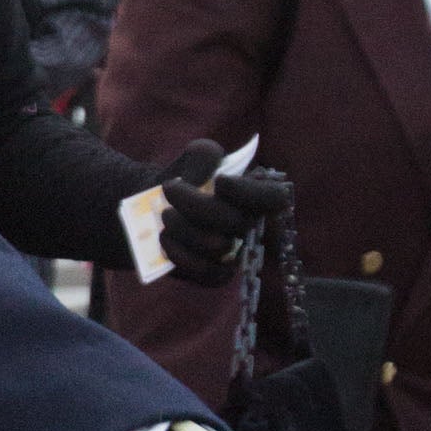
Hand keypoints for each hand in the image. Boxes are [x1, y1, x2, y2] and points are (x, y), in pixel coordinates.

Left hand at [154, 142, 288, 289]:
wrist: (155, 208)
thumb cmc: (183, 180)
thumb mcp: (193, 158)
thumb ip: (205, 155)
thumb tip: (208, 176)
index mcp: (254, 195)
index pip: (275, 198)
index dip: (250, 193)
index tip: (220, 182)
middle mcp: (250, 226)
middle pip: (238, 222)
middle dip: (196, 204)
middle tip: (169, 188)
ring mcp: (235, 254)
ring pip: (215, 245)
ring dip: (182, 225)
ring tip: (165, 213)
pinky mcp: (215, 275)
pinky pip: (204, 271)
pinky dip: (178, 252)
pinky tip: (165, 237)